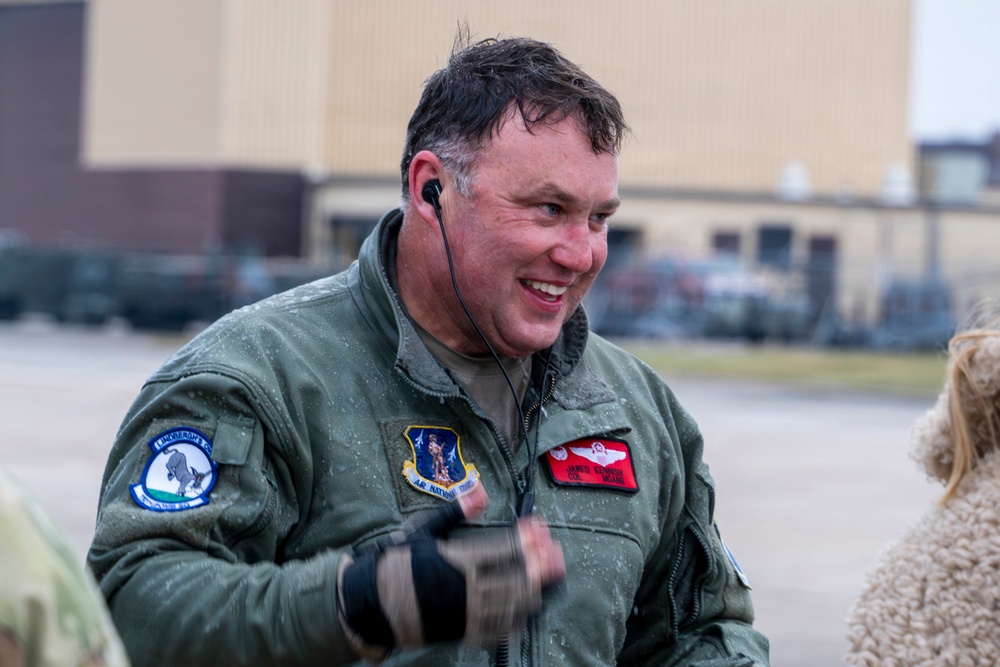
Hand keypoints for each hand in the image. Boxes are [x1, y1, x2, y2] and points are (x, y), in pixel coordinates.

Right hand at [337, 483, 564, 653]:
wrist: (374, 603)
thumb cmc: (399, 563)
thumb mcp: (425, 530)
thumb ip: (457, 511)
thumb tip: (480, 490)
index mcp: (459, 561)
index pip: (504, 549)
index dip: (526, 538)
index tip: (538, 526)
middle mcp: (468, 589)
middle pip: (517, 578)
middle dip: (541, 564)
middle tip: (557, 552)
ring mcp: (468, 614)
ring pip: (514, 604)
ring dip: (537, 588)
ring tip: (551, 575)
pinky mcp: (465, 633)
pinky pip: (501, 629)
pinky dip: (520, 617)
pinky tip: (531, 606)